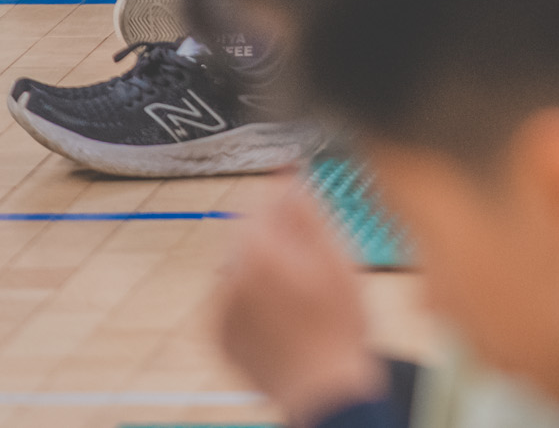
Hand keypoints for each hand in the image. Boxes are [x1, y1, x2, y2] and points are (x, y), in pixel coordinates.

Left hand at [214, 177, 386, 426]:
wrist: (324, 389)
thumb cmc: (339, 322)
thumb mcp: (337, 256)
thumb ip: (306, 209)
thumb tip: (287, 170)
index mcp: (258, 251)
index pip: (261, 202)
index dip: (286, 200)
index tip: (307, 211)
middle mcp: (228, 276)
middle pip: (248, 235)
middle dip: (276, 240)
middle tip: (313, 265)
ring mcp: (219, 310)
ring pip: (239, 268)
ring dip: (263, 270)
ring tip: (301, 297)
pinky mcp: (218, 336)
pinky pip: (231, 303)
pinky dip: (252, 302)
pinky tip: (284, 318)